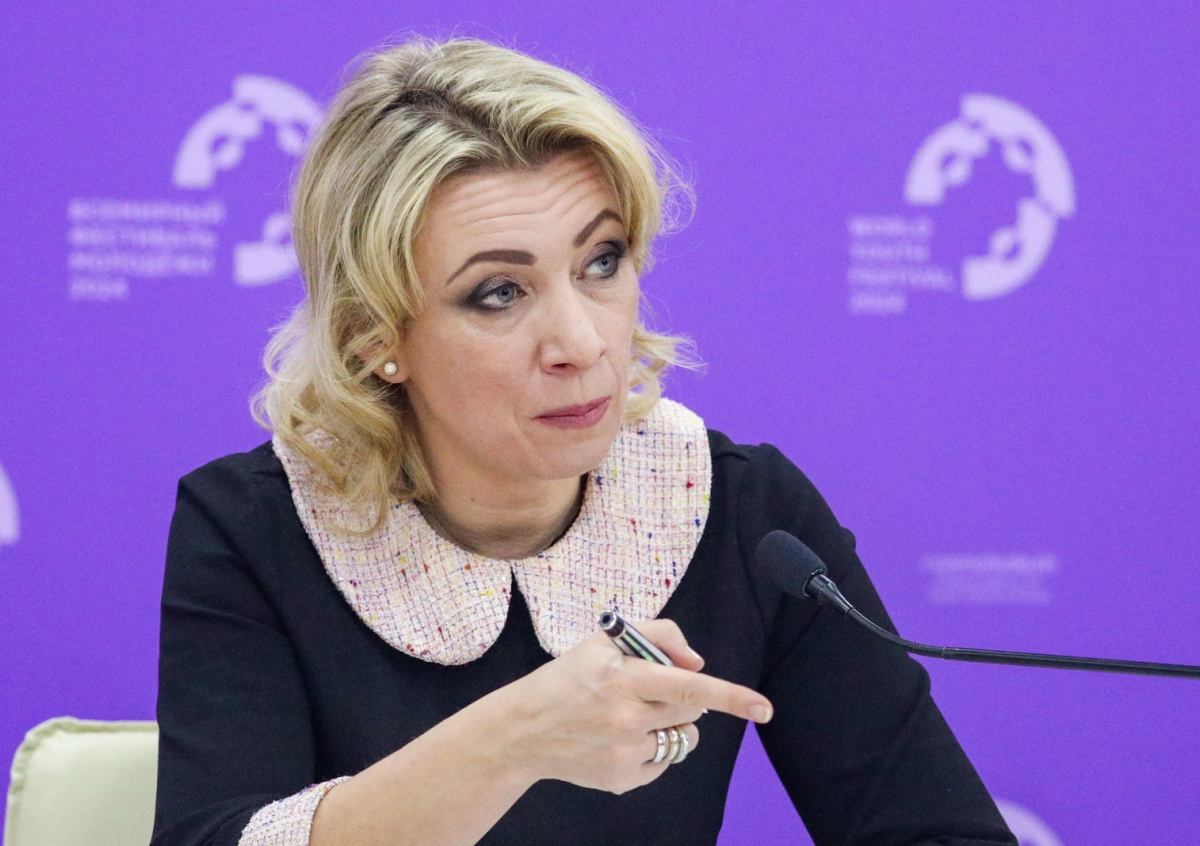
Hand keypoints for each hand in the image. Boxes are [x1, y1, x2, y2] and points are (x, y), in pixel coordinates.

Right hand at [499, 619, 772, 794]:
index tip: (763, 709)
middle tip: (651, 692)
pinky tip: (620, 739)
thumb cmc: (566, 679)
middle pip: (691, 712)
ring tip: (636, 717)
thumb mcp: (602, 641)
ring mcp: (625, 753)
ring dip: (674, 726)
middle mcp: (627, 718)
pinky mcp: (622, 779)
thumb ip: (657, 636)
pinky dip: (654, 749)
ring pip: (683, 739)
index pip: (688, 687)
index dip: (730, 697)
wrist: (521, 731)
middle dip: (684, 700)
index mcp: (623, 678)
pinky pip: (663, 762)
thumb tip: (698, 664)